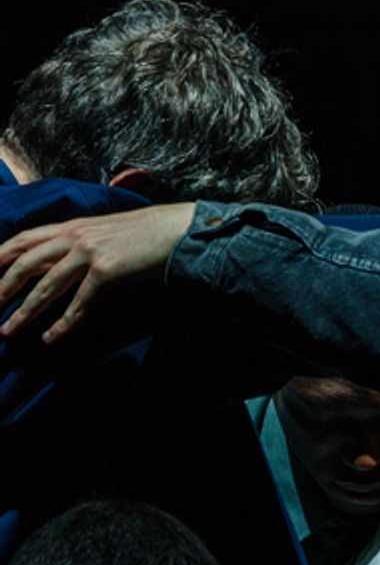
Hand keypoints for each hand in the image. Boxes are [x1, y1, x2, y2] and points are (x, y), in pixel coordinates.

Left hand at [0, 203, 195, 343]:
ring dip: (24, 312)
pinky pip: (78, 302)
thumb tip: (63, 261)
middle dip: (1, 288)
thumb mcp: (105, 231)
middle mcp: (74, 235)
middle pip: (24, 263)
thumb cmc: (146, 233)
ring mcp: (89, 252)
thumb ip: (81, 242)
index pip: (23, 239)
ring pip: (45, 286)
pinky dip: (63, 323)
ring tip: (6, 331)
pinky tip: (51, 338)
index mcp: (72, 225)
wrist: (177, 230)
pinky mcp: (106, 270)